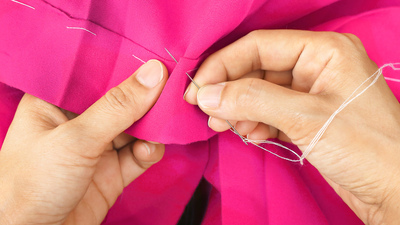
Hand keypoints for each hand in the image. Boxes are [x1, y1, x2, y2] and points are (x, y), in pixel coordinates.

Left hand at [0, 60, 167, 224]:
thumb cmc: (30, 185)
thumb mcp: (75, 139)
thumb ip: (117, 107)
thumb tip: (153, 73)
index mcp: (56, 103)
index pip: (97, 74)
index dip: (126, 66)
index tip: (156, 60)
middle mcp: (78, 123)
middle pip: (121, 102)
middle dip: (146, 98)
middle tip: (170, 91)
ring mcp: (97, 149)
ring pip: (135, 128)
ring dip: (152, 127)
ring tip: (163, 123)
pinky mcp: (112, 173)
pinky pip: (139, 155)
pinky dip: (150, 151)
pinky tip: (149, 151)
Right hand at [184, 30, 399, 223]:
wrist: (397, 192)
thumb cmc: (366, 147)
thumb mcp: (305, 117)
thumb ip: (253, 100)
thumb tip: (207, 94)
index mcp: (324, 50)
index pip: (259, 46)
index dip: (223, 65)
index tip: (197, 88)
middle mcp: (316, 66)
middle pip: (257, 68)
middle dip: (230, 90)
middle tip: (206, 110)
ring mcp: (311, 92)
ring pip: (260, 91)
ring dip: (240, 108)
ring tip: (225, 126)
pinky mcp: (306, 117)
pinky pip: (270, 111)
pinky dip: (255, 122)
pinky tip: (251, 134)